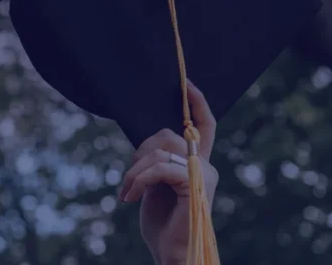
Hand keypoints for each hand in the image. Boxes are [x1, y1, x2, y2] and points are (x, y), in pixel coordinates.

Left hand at [119, 81, 218, 264]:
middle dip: (140, 152)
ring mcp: (203, 176)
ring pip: (160, 151)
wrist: (170, 253)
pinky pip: (160, 169)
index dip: (197, 102)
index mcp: (197, 163)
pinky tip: (129, 198)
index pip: (204, 126)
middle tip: (129, 178)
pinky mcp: (194, 186)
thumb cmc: (162, 223)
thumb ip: (158, 161)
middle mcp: (205, 166)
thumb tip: (148, 143)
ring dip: (135, 171)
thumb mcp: (155, 184)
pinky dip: (139, 181)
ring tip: (126, 192)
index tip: (184, 83)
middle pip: (167, 135)